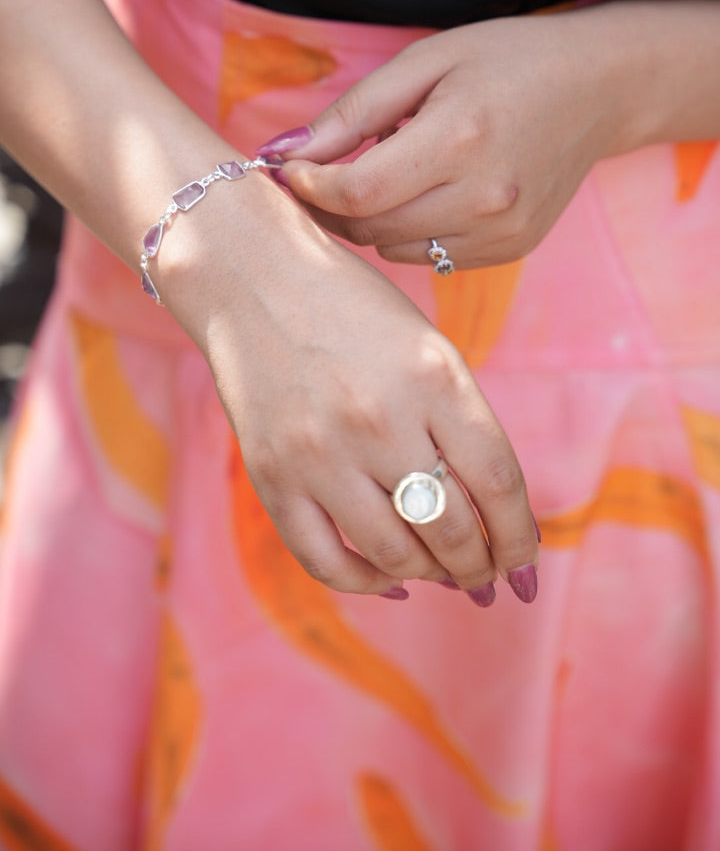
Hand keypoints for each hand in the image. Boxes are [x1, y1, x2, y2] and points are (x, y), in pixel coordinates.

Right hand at [160, 172, 538, 602]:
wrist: (251, 278)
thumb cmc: (352, 309)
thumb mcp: (427, 348)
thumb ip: (462, 424)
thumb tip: (493, 515)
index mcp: (433, 377)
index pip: (499, 483)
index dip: (521, 537)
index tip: (525, 562)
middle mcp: (380, 419)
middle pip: (453, 528)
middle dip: (482, 566)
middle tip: (488, 577)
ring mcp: (321, 453)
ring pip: (397, 555)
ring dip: (431, 575)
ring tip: (442, 572)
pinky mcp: (273, 477)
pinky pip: (326, 561)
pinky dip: (365, 582)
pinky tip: (388, 578)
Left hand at [259, 0, 646, 267]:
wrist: (599, 88)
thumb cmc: (507, 61)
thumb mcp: (425, 63)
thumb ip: (352, 114)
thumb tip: (284, 155)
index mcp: (460, 139)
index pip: (357, 191)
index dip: (309, 186)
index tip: (289, 169)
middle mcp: (484, 197)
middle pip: (370, 228)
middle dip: (330, 203)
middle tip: (320, 172)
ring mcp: (503, 231)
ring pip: (394, 250)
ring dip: (371, 220)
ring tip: (385, 174)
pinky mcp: (512, 248)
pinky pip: (431, 258)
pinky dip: (410, 233)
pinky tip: (426, 193)